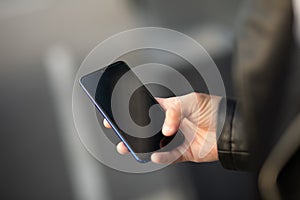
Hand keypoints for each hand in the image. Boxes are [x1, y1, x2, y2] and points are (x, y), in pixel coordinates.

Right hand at [103, 92, 220, 163]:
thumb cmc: (215, 110)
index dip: (132, 111)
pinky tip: (154, 156)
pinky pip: (168, 156)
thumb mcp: (192, 101)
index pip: (146, 108)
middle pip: (145, 128)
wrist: (232, 129)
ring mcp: (176, 138)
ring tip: (128, 147)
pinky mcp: (184, 152)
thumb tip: (165, 128)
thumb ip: (175, 111)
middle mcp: (171, 123)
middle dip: (130, 131)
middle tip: (117, 132)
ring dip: (140, 147)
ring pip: (153, 144)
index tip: (118, 113)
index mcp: (170, 108)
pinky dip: (161, 157)